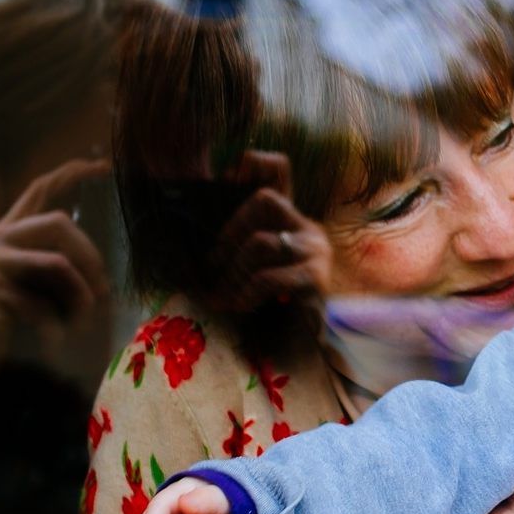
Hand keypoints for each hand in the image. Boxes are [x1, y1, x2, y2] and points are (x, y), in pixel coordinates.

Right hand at [0, 157, 111, 378]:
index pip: (38, 190)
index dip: (72, 173)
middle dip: (90, 259)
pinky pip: (40, 302)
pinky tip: (51, 340)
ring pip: (57, 264)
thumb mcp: (40, 295)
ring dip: (80, 299)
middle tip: (102, 294)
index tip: (105, 165)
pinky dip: (55, 326)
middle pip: (58, 223)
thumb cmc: (10, 331)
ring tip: (81, 324)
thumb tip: (101, 279)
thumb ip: (61, 274)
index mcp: (4, 236)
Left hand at [206, 150, 332, 308]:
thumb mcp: (251, 267)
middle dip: (229, 234)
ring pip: (262, 242)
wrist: (307, 350)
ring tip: (221, 298)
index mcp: (291, 220)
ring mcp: (316, 253)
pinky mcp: (316, 280)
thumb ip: (237, 242)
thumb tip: (196, 230)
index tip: (227, 178)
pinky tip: (241, 307)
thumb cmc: (274, 309)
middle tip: (211, 269)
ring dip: (233, 272)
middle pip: (264, 200)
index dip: (254, 164)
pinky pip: (269, 276)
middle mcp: (309, 229)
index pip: (279, 169)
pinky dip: (247, 292)